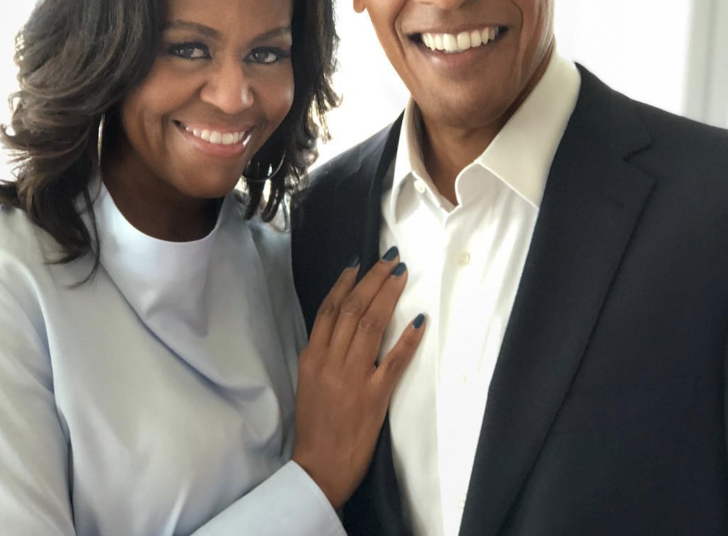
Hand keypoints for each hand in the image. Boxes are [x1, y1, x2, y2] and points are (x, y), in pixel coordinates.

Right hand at [291, 251, 424, 508]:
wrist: (318, 468)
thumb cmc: (315, 424)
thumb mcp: (308, 380)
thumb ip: (323, 350)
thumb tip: (341, 321)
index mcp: (312, 356)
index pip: (329, 309)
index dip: (345, 282)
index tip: (359, 261)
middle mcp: (330, 361)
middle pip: (353, 309)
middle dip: (372, 280)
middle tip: (390, 259)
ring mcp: (352, 378)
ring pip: (371, 325)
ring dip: (388, 296)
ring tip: (401, 274)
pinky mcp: (374, 397)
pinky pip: (394, 361)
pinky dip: (407, 339)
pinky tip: (419, 319)